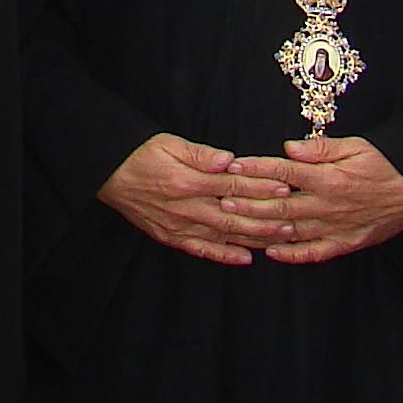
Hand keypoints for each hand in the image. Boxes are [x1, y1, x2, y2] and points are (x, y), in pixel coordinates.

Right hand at [97, 134, 296, 266]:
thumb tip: (228, 160)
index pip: (232, 185)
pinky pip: (202, 250)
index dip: (260, 186)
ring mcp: (178, 226)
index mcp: (187, 182)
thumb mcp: (169, 144)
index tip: (284, 185)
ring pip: (223, 235)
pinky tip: (245, 258)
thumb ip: (200, 154)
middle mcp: (185, 208)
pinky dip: (224, 255)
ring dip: (253, 238)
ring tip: (280, 238)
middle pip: (233, 214)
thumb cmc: (140, 154)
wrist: (108, 174)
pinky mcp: (171, 237)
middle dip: (265, 217)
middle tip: (294, 217)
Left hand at [229, 138, 402, 265]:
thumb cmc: (387, 163)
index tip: (234, 167)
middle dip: (249, 203)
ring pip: (291, 231)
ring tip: (237, 226)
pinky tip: (272, 253)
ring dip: (262, 229)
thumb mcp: (356, 145)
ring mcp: (335, 227)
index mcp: (329, 178)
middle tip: (223, 200)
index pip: (284, 173)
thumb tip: (288, 148)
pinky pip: (313, 252)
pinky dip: (292, 254)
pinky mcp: (345, 242)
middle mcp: (328, 206)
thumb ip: (320, 149)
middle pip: (280, 206)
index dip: (257, 169)